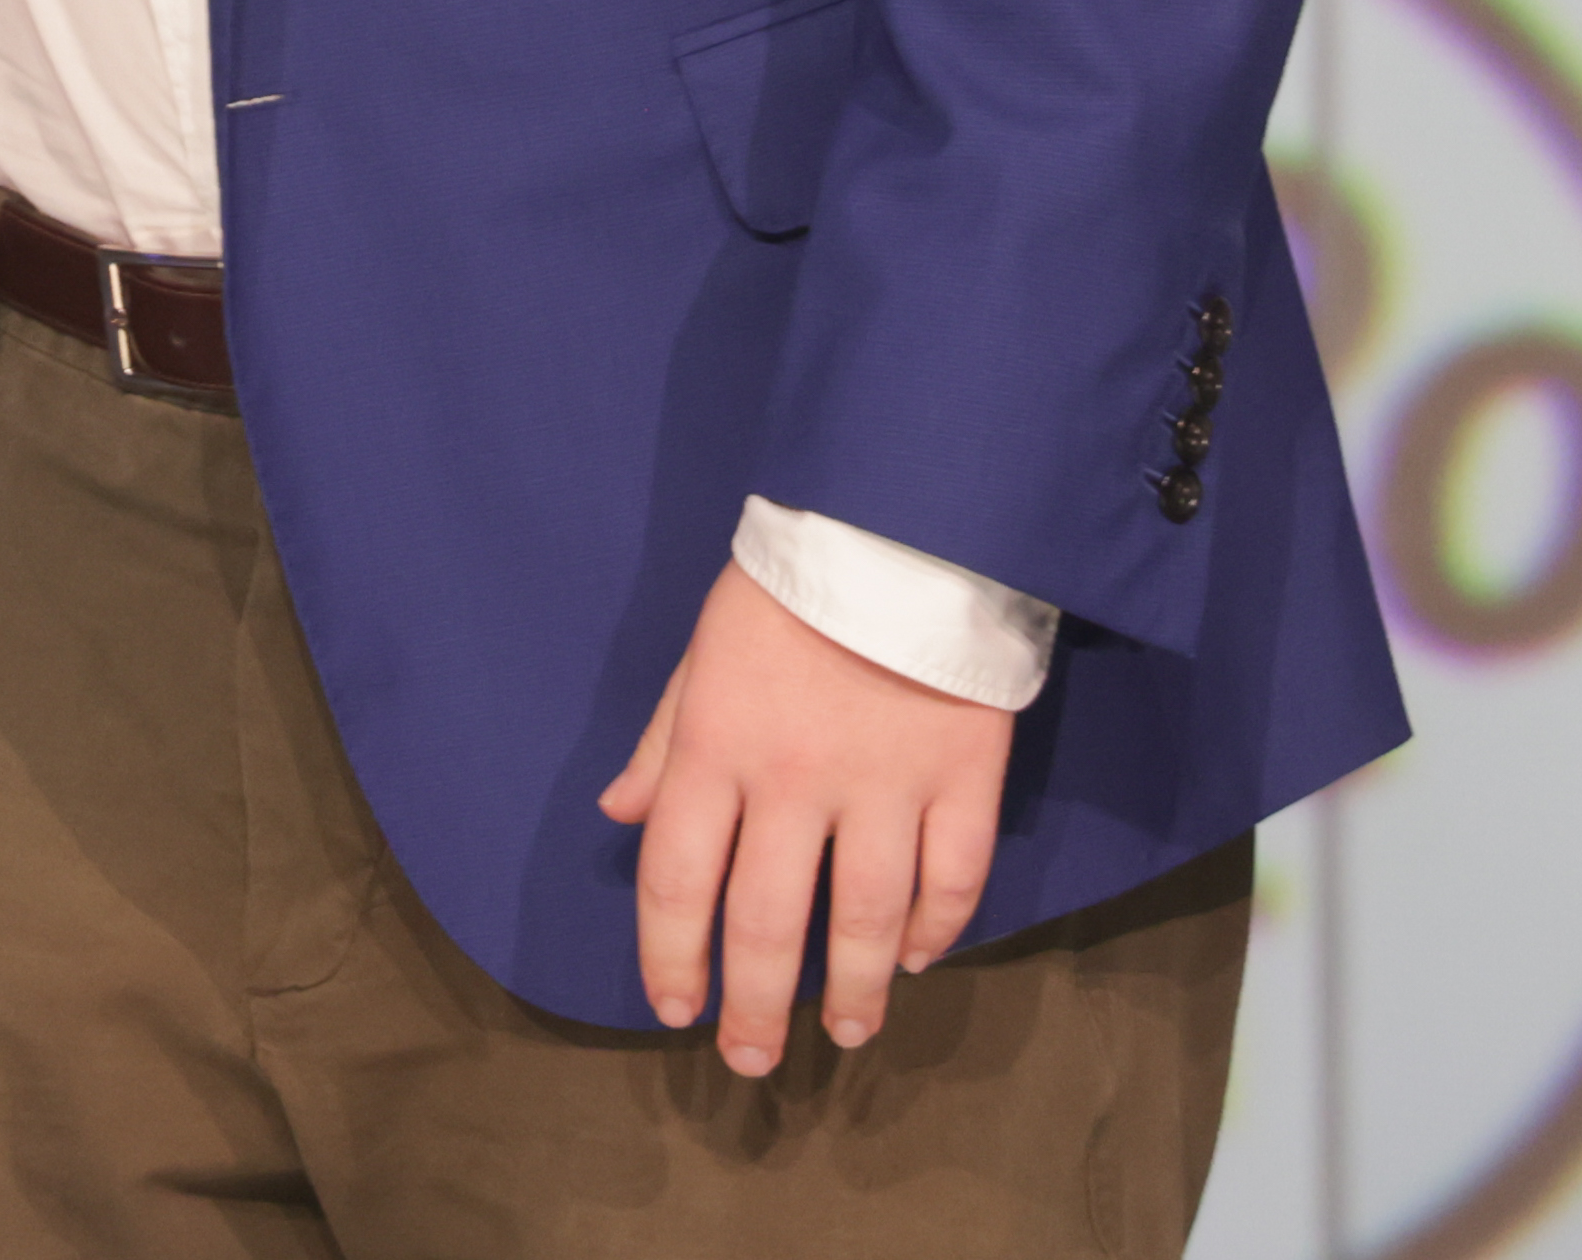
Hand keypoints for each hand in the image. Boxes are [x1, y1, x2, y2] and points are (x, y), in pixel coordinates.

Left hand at [598, 556, 1009, 1076]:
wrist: (900, 519)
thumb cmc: (786, 588)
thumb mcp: (700, 653)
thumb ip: (661, 743)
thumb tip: (618, 818)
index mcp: (716, 746)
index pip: (676, 880)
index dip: (670, 957)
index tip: (675, 1008)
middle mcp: (795, 780)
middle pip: (769, 923)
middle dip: (756, 1006)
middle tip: (752, 1061)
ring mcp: (885, 783)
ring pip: (868, 921)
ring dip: (856, 992)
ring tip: (849, 1033)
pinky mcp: (964, 775)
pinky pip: (952, 878)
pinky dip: (939, 929)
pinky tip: (921, 957)